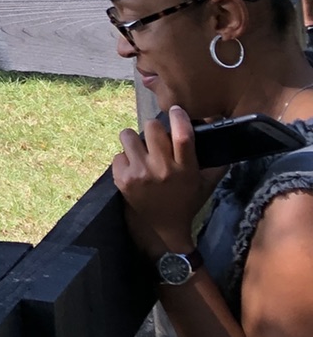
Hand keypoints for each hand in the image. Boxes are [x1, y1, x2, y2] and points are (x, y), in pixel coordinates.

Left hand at [113, 107, 207, 257]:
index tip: (176, 110)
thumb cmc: (186, 200)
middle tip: (155, 140)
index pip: (183, 135)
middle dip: (153, 130)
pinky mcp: (123, 179)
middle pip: (151, 128)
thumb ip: (214, 161)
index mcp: (186, 169)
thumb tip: (218, 131)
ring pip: (128, 135)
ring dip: (134, 141)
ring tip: (141, 152)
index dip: (179, 117)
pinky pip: (118, 154)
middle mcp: (163, 170)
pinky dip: (125, 159)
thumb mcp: (204, 182)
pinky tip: (133, 170)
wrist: (164, 227)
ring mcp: (141, 174)